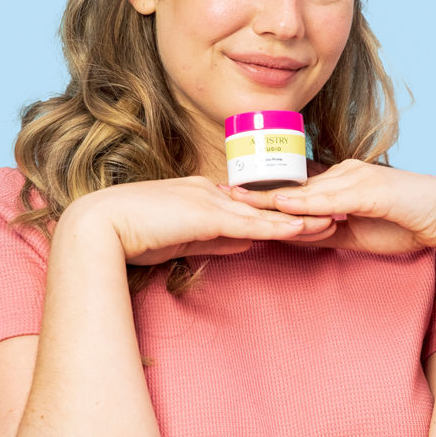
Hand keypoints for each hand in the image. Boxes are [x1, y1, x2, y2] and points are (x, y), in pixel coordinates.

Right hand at [61, 175, 335, 264]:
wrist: (100, 226)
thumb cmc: (133, 234)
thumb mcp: (182, 239)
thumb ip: (216, 239)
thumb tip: (248, 243)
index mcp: (206, 195)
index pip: (252, 205)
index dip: (282, 210)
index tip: (309, 212)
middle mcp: (213, 192)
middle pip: (266, 204)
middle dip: (302, 208)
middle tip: (335, 209)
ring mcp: (210, 201)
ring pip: (265, 212)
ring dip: (302, 216)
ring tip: (334, 218)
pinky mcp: (206, 216)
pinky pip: (249, 224)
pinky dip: (277, 227)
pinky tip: (302, 229)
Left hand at [227, 159, 435, 254]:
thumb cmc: (403, 223)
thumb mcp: (352, 232)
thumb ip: (324, 230)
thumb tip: (292, 235)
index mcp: (339, 180)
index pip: (293, 185)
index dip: (262, 191)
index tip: (230, 195)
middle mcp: (343, 173)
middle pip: (291, 183)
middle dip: (255, 190)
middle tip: (219, 192)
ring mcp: (355, 177)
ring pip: (305, 188)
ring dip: (271, 195)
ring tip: (238, 200)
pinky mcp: (369, 189)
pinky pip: (331, 197)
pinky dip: (305, 203)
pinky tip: (283, 205)